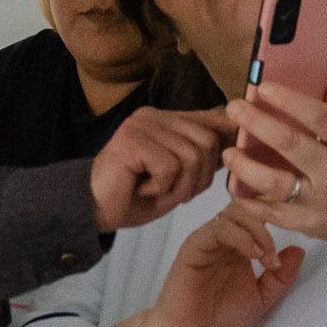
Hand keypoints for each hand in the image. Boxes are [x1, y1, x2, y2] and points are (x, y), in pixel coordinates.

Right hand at [91, 106, 234, 232]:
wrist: (92, 210)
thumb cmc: (134, 196)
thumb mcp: (176, 176)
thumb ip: (200, 156)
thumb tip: (235, 138)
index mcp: (164, 119)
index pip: (209, 120)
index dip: (225, 139)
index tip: (229, 160)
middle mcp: (153, 116)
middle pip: (206, 141)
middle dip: (201, 177)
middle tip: (178, 193)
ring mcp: (140, 126)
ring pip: (190, 156)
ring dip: (181, 187)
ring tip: (159, 192)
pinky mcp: (131, 141)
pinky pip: (169, 167)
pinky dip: (162, 188)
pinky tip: (142, 190)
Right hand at [148, 201, 304, 326]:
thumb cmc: (221, 320)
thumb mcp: (263, 299)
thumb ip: (282, 277)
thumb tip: (300, 250)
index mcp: (240, 247)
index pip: (259, 216)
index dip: (277, 222)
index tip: (287, 252)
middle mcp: (225, 239)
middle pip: (249, 208)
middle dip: (268, 225)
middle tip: (274, 257)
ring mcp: (209, 240)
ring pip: (235, 212)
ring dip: (257, 230)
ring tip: (265, 258)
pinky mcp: (194, 246)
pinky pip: (218, 228)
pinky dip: (240, 236)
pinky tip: (253, 255)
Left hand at [223, 76, 326, 252]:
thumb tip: (318, 68)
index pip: (320, 118)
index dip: (289, 100)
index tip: (264, 86)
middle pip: (291, 146)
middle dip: (257, 123)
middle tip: (234, 107)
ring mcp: (323, 205)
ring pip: (274, 184)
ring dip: (245, 166)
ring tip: (228, 152)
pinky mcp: (312, 226)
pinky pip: (273, 215)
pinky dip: (251, 202)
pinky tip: (235, 186)